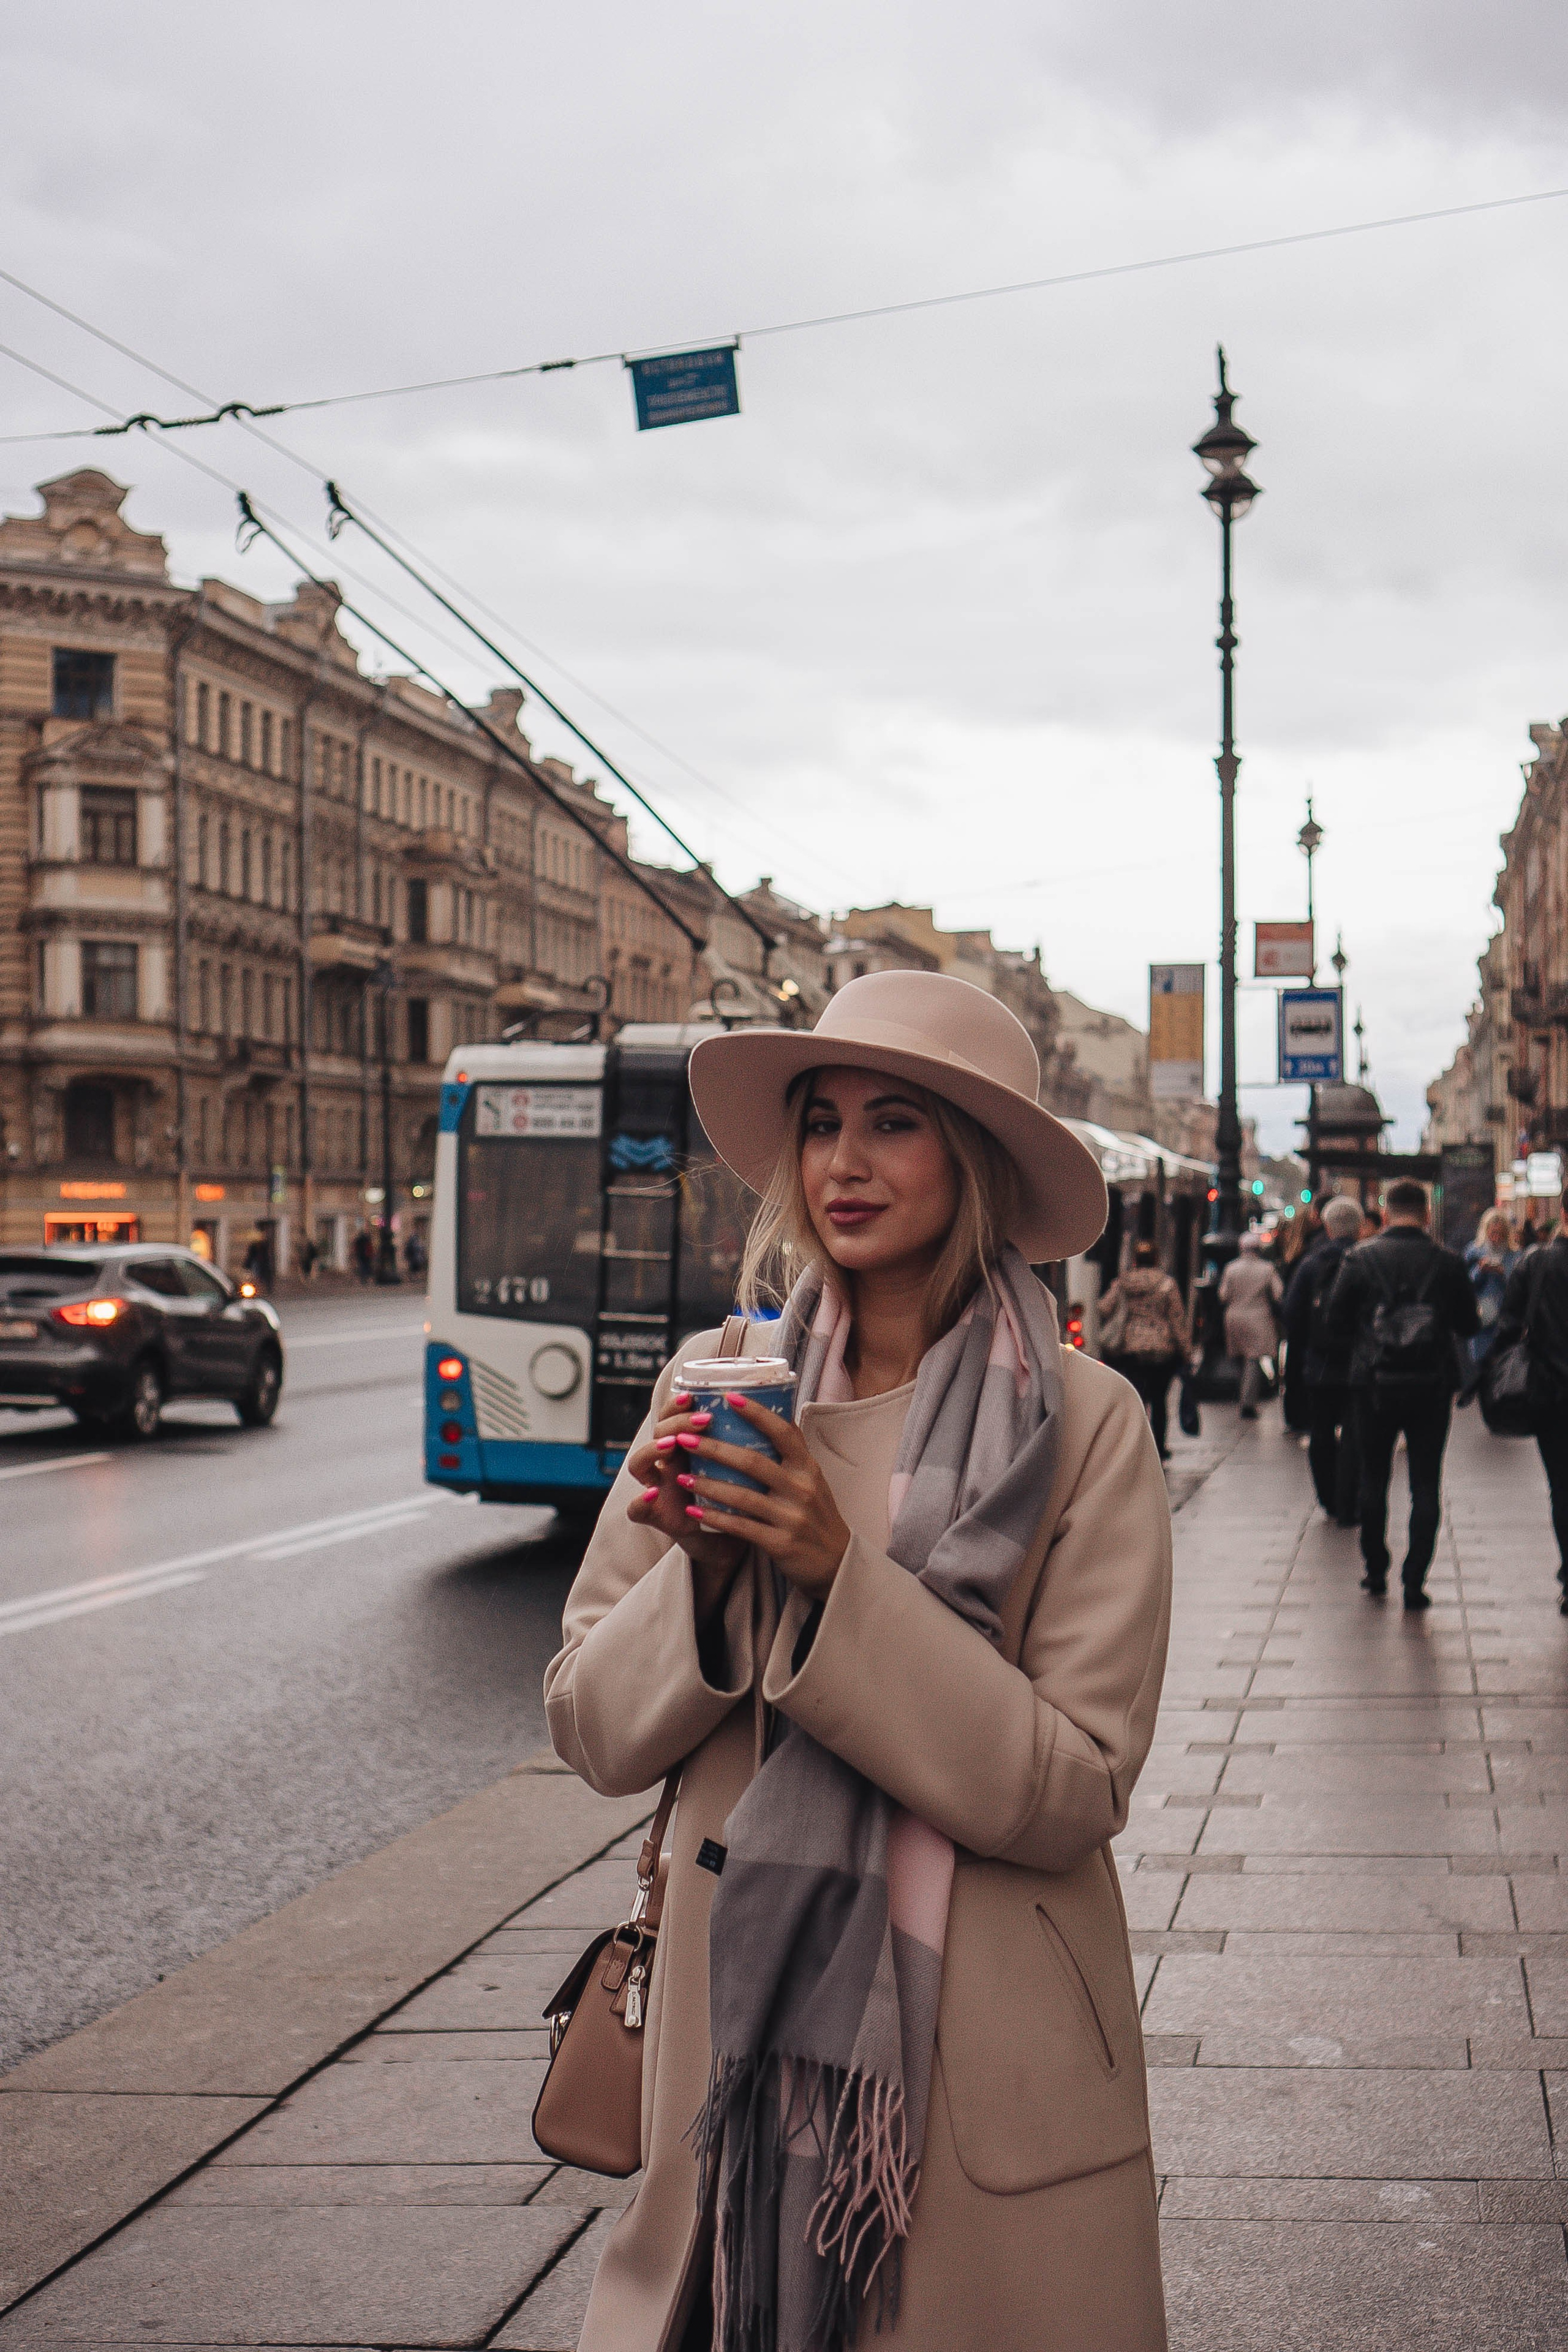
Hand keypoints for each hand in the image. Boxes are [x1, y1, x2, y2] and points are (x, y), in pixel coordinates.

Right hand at [626, 1393, 745, 1625]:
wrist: (732, 1544)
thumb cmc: (743, 1500)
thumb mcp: (749, 1470)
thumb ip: (753, 1441)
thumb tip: (782, 1402)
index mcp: (690, 1446)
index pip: (674, 1415)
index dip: (678, 1403)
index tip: (694, 1394)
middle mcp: (670, 1463)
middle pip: (658, 1432)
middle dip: (676, 1422)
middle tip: (702, 1421)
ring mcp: (659, 1489)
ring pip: (638, 1464)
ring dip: (653, 1450)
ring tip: (673, 1445)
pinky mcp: (656, 1518)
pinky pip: (636, 1510)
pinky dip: (641, 1500)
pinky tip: (654, 1492)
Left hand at [675, 1395, 851, 1600]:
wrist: (837, 1561)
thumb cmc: (816, 1514)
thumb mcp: (812, 1479)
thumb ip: (791, 1453)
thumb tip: (771, 1413)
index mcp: (807, 1467)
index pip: (783, 1432)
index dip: (757, 1413)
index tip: (728, 1397)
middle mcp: (801, 1488)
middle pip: (752, 1461)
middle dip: (714, 1449)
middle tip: (684, 1439)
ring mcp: (792, 1517)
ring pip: (742, 1496)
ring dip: (708, 1485)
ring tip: (681, 1477)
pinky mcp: (781, 1543)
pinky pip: (741, 1527)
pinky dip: (716, 1518)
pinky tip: (694, 1512)